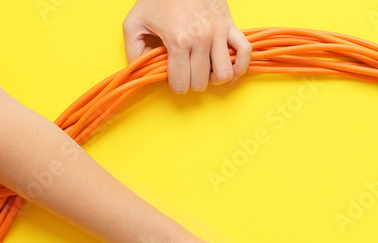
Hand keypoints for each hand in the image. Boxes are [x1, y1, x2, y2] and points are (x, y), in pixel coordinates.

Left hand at [123, 0, 251, 93]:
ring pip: (225, 74)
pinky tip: (229, 67)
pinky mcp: (230, 25)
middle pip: (201, 82)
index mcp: (178, 41)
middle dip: (192, 82)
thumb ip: (133, 51)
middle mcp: (201, 39)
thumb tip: (142, 71)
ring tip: (206, 71)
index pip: (181, 84)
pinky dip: (240, 65)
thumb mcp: (134, 22)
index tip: (173, 76)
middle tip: (187, 72)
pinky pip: (245, 52)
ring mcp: (218, 33)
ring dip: (215, 78)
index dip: (175, 85)